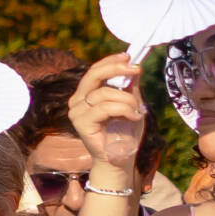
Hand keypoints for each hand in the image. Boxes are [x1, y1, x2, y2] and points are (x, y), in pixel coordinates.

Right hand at [69, 49, 149, 175]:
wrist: (120, 159)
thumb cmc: (124, 133)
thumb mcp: (131, 104)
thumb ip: (130, 87)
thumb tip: (135, 67)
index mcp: (86, 95)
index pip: (94, 71)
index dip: (110, 61)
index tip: (128, 56)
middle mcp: (77, 101)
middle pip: (93, 76)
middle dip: (115, 69)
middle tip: (135, 70)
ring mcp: (76, 112)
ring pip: (104, 93)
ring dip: (127, 100)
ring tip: (138, 111)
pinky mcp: (81, 123)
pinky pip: (104, 108)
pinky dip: (124, 110)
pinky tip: (133, 117)